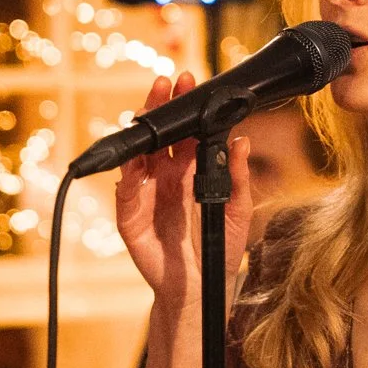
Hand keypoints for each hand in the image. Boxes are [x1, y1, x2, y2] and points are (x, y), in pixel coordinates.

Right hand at [113, 72, 253, 317]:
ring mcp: (147, 191)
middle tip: (166, 83)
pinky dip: (128, 171)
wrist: (201, 285)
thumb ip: (237, 175)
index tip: (189, 82)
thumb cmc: (219, 247)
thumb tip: (241, 140)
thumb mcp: (237, 209)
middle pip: (160, 134)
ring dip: (141, 131)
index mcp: (192, 170)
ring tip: (146, 110)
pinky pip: (126, 187)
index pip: (186, 131)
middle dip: (161, 107)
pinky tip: (134, 157)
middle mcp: (167, 175)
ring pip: (139, 153)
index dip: (186, 108)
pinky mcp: (130, 213)